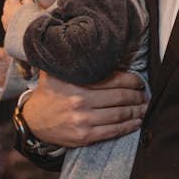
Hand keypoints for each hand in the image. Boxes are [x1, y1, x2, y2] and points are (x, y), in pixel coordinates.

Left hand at [1, 0, 35, 30]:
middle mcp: (6, 12)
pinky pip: (7, 20)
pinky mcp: (7, 28)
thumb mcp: (31, 5)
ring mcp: (5, 20)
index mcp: (12, 4)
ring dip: (12, 10)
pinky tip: (18, 21)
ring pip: (7, 11)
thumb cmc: (31, 20)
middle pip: (8, 2)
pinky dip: (11, 18)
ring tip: (22, 12)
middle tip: (24, 2)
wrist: (28, 36)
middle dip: (14, 1)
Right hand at [21, 70, 146, 147]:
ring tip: (144, 108)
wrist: (33, 122)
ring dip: (136, 111)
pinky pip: (112, 131)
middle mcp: (79, 100)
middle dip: (137, 96)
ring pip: (119, 114)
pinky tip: (136, 122)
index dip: (131, 80)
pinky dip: (128, 127)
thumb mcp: (54, 73)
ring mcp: (82, 120)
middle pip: (119, 97)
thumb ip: (67, 60)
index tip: (138, 82)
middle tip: (144, 95)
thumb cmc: (49, 94)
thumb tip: (85, 42)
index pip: (112, 79)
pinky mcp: (84, 136)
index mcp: (75, 82)